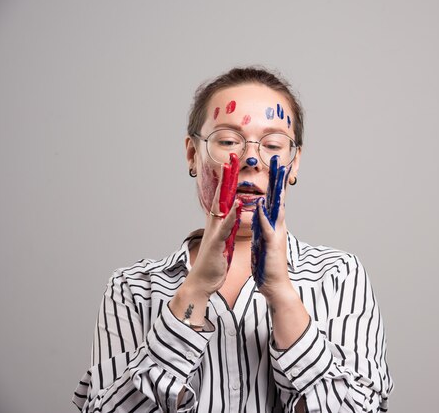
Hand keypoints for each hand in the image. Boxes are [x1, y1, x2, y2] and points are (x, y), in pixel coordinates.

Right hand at [187, 153, 240, 295]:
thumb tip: (231, 214)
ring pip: (221, 204)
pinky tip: (236, 203)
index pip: (224, 196)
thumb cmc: (214, 262)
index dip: (228, 179)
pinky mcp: (217, 242)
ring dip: (225, 187)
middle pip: (220, 194)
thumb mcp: (223, 239)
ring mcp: (214, 231)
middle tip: (231, 156)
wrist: (203, 281)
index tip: (233, 162)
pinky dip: (231, 214)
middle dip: (226, 175)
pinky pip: (225, 226)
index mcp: (219, 221)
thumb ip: (227, 225)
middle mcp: (214, 222)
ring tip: (229, 170)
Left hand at [252, 156, 290, 300]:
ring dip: (276, 191)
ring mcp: (276, 234)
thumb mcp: (263, 241)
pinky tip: (261, 205)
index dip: (275, 183)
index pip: (275, 200)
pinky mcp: (271, 245)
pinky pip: (266, 228)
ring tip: (278, 175)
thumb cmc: (267, 266)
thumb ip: (262, 227)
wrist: (275, 286)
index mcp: (274, 225)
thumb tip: (260, 214)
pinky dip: (264, 216)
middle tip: (279, 161)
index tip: (275, 167)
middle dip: (279, 179)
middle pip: (279, 198)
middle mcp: (278, 226)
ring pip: (277, 208)